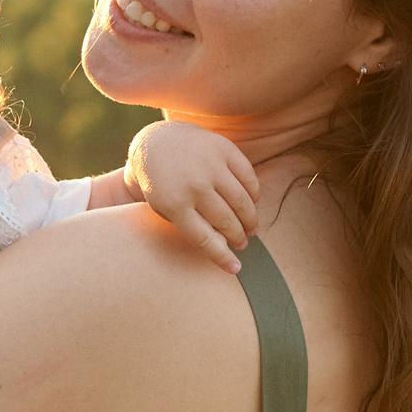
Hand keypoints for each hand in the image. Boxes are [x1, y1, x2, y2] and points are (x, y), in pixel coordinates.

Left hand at [126, 120, 260, 273]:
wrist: (157, 143)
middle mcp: (193, 185)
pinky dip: (254, 194)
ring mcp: (210, 165)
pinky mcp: (224, 149)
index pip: (204, 238)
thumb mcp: (164, 208)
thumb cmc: (161, 184)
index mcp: (173, 204)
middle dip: (238, 237)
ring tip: (250, 229)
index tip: (235, 268)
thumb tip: (225, 245)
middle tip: (242, 243)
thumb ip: (190, 225)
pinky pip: (249, 178)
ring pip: (242, 202)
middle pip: (226, 221)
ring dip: (250, 220)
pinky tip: (252, 204)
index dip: (222, 256)